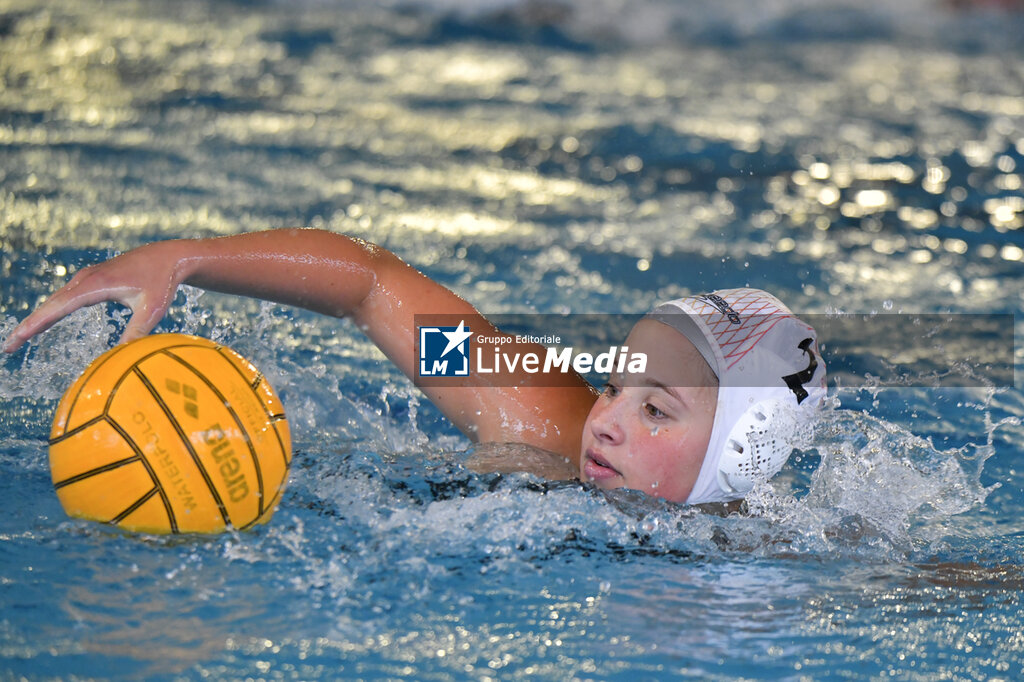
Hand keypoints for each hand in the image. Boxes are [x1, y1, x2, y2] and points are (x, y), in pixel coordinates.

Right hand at [2, 241, 185, 352]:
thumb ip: (137, 330)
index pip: (58, 308)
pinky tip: (45, 322)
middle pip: (50, 305)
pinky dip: (52, 310)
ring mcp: (87, 277)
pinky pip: (66, 297)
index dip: (35, 324)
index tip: (16, 339)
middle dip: (28, 326)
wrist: (169, 257)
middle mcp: (86, 279)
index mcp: (96, 285)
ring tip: (20, 338)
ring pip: (56, 300)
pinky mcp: (92, 279)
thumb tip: (123, 355)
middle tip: (9, 347)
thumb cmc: (162, 281)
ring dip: (38, 318)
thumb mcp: (153, 308)